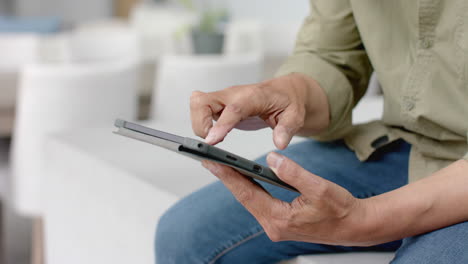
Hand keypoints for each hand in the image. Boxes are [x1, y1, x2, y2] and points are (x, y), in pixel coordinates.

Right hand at [190, 73, 329, 149]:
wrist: (285, 91)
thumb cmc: (288, 101)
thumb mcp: (296, 115)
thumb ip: (287, 128)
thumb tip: (279, 143)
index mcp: (253, 96)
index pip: (233, 108)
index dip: (220, 124)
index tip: (211, 140)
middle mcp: (234, 94)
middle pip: (202, 101)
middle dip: (200, 124)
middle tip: (213, 141)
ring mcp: (224, 98)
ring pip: (197, 104)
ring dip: (199, 124)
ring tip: (216, 139)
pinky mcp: (219, 105)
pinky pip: (200, 110)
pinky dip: (201, 124)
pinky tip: (216, 135)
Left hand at [202, 152, 369, 245]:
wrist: (354, 226)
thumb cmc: (340, 210)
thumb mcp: (319, 188)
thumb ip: (294, 173)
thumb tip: (272, 159)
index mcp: (280, 219)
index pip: (247, 194)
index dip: (228, 176)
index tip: (212, 162)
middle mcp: (274, 226)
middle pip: (244, 198)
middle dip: (226, 177)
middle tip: (209, 159)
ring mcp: (276, 225)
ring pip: (250, 200)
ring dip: (236, 182)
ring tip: (222, 164)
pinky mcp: (280, 222)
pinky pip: (259, 202)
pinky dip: (249, 188)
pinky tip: (244, 177)